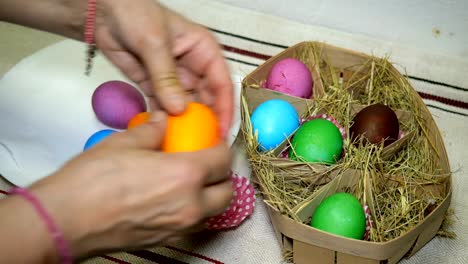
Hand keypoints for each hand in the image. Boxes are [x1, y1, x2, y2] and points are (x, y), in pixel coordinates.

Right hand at [29, 112, 233, 257]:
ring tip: (191, 182)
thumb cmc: (93, 179)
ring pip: (213, 212)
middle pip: (227, 192)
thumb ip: (152, 130)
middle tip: (205, 163)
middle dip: (222, 176)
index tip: (211, 142)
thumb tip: (163, 120)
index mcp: (185, 174)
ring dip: (210, 196)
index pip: (223, 160)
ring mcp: (179, 227)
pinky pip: (192, 225)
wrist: (65, 219)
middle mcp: (190, 205)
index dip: (220, 148)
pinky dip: (193, 211)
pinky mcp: (166, 241)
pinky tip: (172, 199)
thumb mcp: (124, 142)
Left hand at [94, 0, 233, 136]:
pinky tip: (163, 137)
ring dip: (185, 125)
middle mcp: (194, 68)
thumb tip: (180, 110)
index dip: (225, 108)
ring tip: (184, 145)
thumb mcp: (154, 43)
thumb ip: (166, 77)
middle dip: (206, 121)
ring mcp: (175, 80)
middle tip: (202, 146)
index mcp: (204, 52)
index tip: (222, 131)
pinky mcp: (156, 88)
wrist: (103, 11)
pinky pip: (164, 109)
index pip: (222, 83)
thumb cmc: (136, 14)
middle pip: (207, 100)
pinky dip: (164, 122)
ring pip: (187, 107)